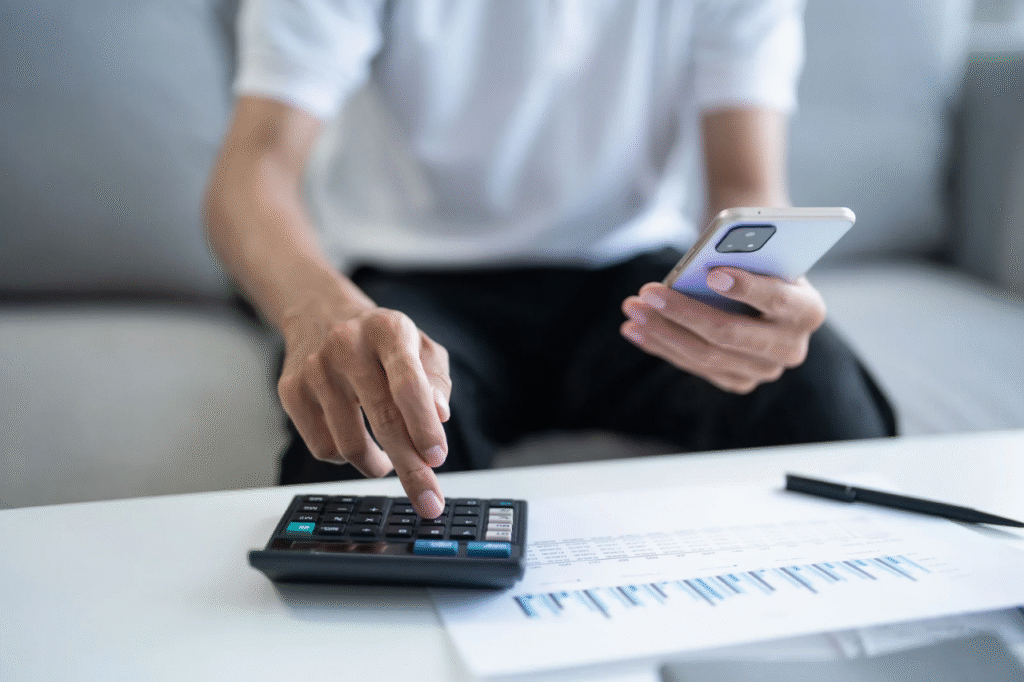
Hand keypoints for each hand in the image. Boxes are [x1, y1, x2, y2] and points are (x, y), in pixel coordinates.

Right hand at [277, 296, 451, 516]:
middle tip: (429, 502)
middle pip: (383, 420)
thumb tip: (440, 416)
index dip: (424, 425)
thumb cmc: (382, 341)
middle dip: (411, 469)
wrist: (320, 314)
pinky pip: (323, 448)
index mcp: (388, 330)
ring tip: (390, 459)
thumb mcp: (420, 347)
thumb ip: (436, 381)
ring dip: (378, 465)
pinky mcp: (291, 391)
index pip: (409, 383)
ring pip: (350, 445)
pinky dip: (346, 458)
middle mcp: (348, 346)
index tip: (437, 459)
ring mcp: (315, 369)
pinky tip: (356, 439)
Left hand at [620, 267, 825, 393]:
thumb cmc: (760, 264)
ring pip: (706, 355)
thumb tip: (699, 265)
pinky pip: (694, 365)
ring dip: (662, 331)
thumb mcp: (760, 257)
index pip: (777, 300)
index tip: (712, 273)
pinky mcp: (738, 381)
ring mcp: (764, 370)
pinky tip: (635, 328)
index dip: (747, 287)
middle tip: (648, 292)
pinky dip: (661, 345)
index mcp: (808, 310)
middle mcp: (791, 348)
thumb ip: (741, 259)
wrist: (767, 290)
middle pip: (730, 333)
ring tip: (633, 308)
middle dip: (684, 312)